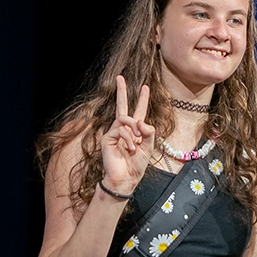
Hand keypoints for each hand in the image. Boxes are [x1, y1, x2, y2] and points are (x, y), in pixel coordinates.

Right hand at [100, 76, 155, 196]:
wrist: (125, 178)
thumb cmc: (137, 165)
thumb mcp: (149, 148)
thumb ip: (149, 133)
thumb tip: (141, 121)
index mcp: (136, 130)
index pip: (139, 111)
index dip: (142, 99)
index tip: (145, 87)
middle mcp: (124, 129)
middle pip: (122, 106)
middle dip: (121, 91)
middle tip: (120, 77)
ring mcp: (115, 132)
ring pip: (125, 119)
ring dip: (134, 130)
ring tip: (137, 144)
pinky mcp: (108, 138)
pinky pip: (120, 130)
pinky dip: (129, 139)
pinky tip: (130, 148)